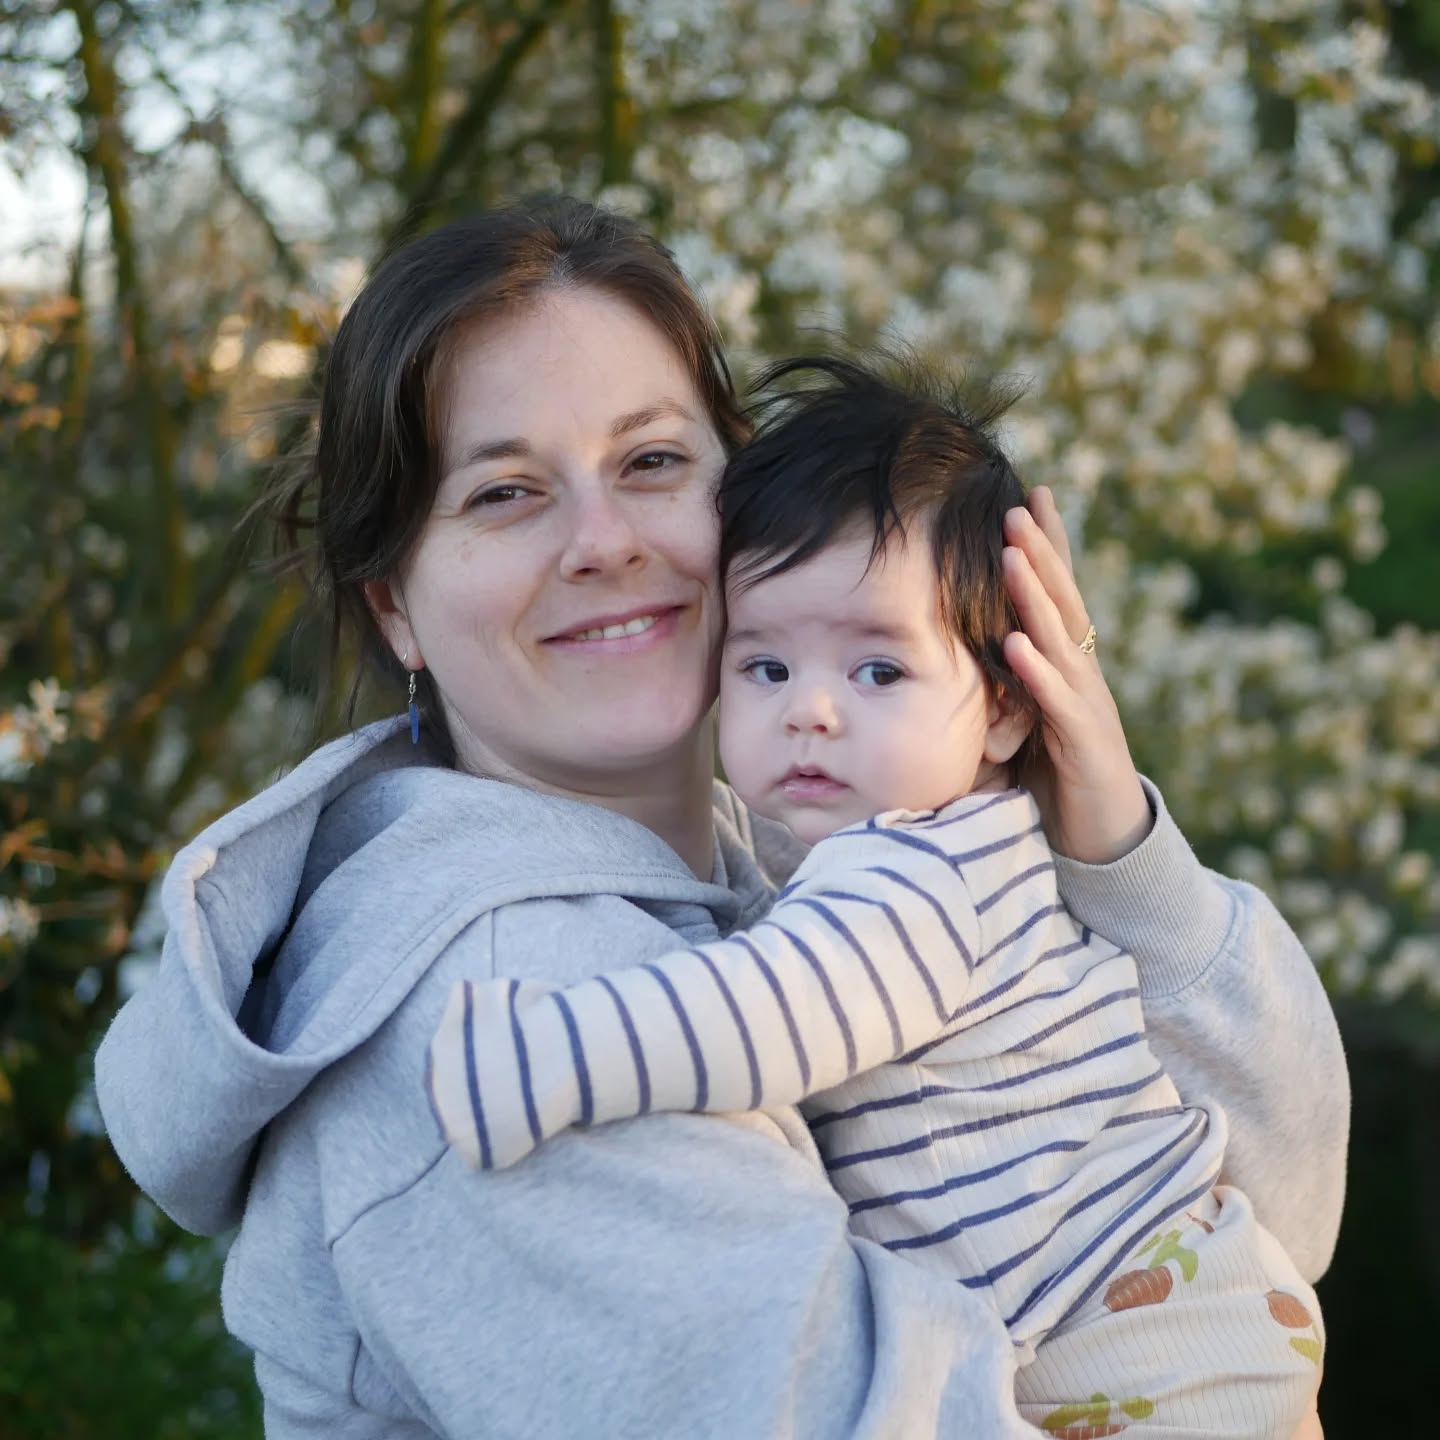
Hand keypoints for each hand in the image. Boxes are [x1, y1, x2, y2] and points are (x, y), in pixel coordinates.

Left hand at [1000, 487, 1151, 864]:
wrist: (1102, 842)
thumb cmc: (1054, 779)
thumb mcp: (1018, 722)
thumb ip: (996, 684)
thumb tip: (946, 654)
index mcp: (1064, 666)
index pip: (1055, 596)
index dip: (1046, 548)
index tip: (1027, 497)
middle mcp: (1080, 676)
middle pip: (1062, 603)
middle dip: (1042, 553)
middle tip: (1019, 505)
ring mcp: (1087, 707)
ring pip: (1063, 642)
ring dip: (1039, 597)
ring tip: (1017, 555)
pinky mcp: (1086, 746)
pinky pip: (1061, 704)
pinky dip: (1039, 673)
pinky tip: (1018, 644)